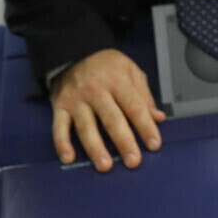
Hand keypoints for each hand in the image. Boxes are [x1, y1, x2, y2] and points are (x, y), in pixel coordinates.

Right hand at [49, 48, 165, 170]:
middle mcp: (96, 90)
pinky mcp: (60, 106)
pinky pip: (59, 127)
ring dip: (95, 148)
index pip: (134, 106)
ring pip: (86, 127)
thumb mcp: (130, 70)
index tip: (154, 144)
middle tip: (133, 161)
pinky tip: (68, 158)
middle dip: (124, 141)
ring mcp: (77, 100)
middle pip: (112, 119)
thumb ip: (144, 95)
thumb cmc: (106, 66)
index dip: (145, 126)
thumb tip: (158, 118)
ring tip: (105, 166)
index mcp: (117, 80)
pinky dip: (61, 143)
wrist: (73, 51)